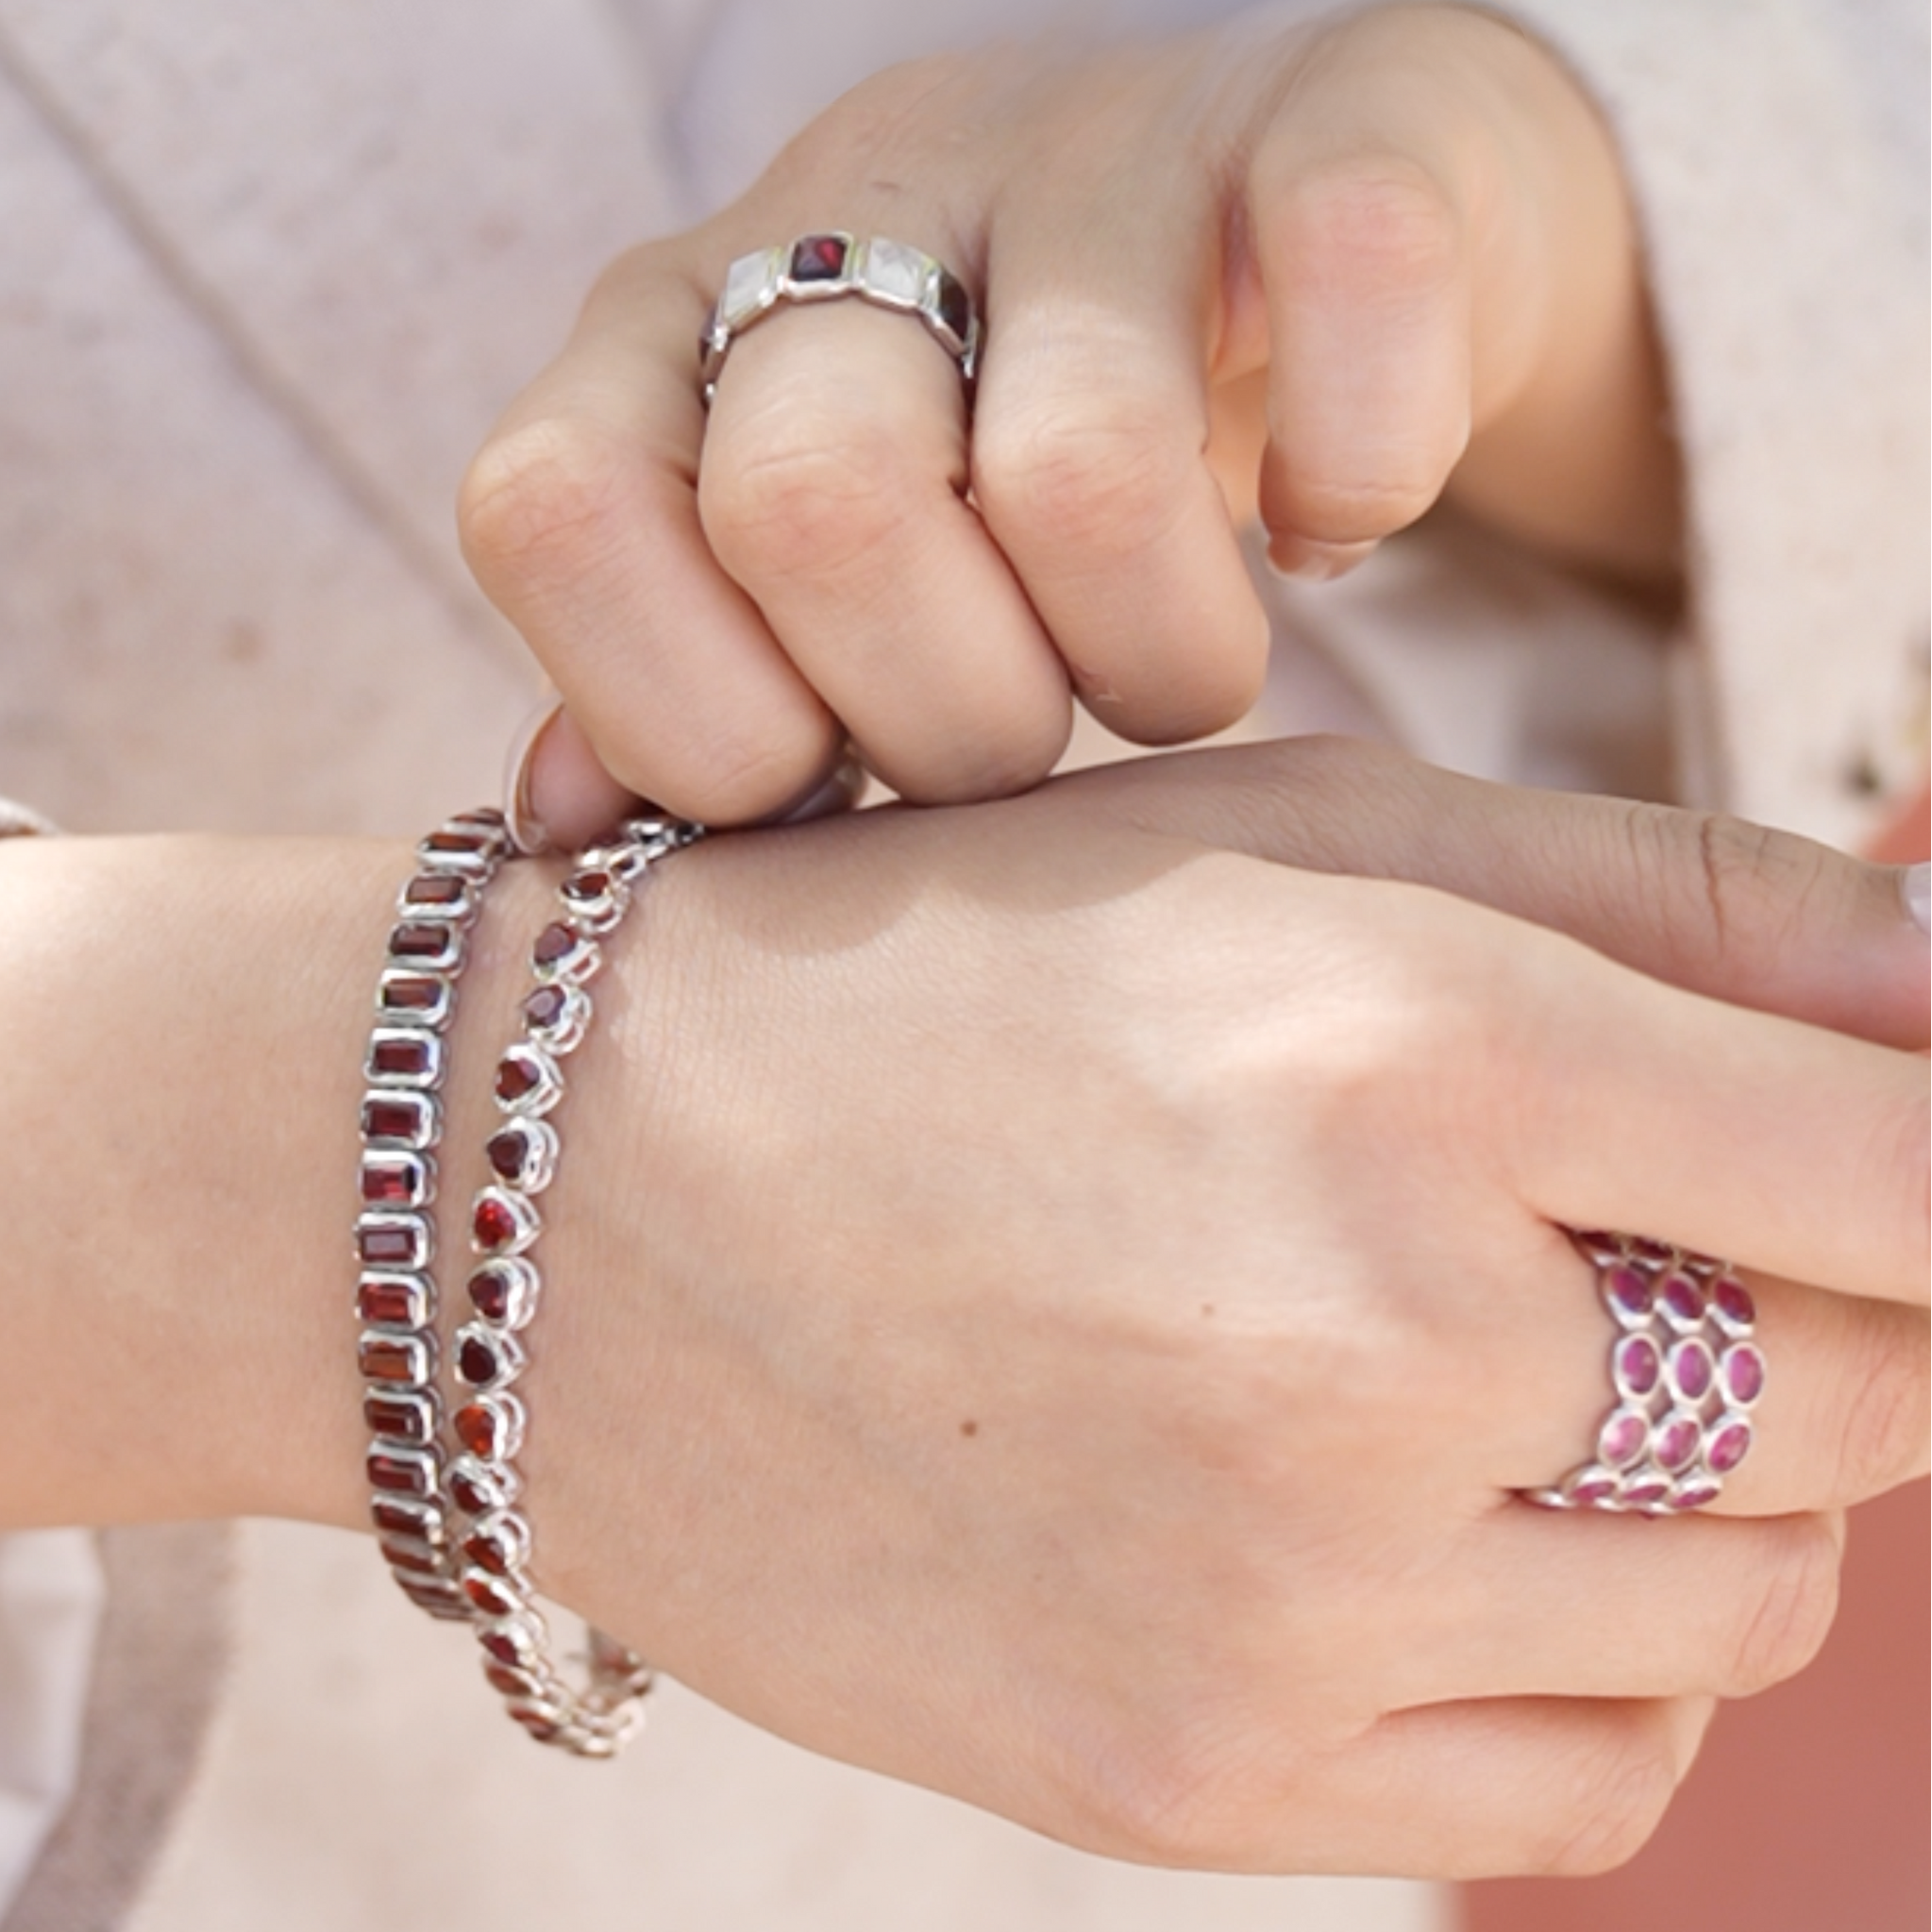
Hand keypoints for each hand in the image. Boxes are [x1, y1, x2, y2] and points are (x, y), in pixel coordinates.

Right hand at [5, 747, 1924, 1876]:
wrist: (570, 1203)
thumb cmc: (937, 967)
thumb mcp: (1273, 838)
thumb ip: (1659, 899)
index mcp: (1407, 1050)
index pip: (1914, 1170)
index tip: (1882, 1155)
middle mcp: (1371, 1345)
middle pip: (1864, 1402)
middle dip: (1810, 1309)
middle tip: (1628, 1240)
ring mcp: (1278, 1601)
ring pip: (1749, 1611)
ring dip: (1701, 1492)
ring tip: (1498, 1384)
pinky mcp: (1188, 1777)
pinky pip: (1584, 1781)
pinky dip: (1587, 1664)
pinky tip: (1440, 1545)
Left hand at [460, 4, 1678, 834]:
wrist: (1270, 218)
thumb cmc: (998, 455)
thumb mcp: (804, 574)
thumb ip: (682, 693)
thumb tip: (563, 829)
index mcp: (681, 328)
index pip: (557, 513)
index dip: (693, 719)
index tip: (834, 776)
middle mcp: (857, 200)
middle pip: (813, 510)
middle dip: (954, 722)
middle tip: (1040, 730)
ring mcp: (1091, 147)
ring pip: (1083, 471)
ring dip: (1161, 661)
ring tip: (1180, 666)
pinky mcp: (1327, 114)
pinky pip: (1352, 284)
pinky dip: (1356, 474)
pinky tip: (1321, 531)